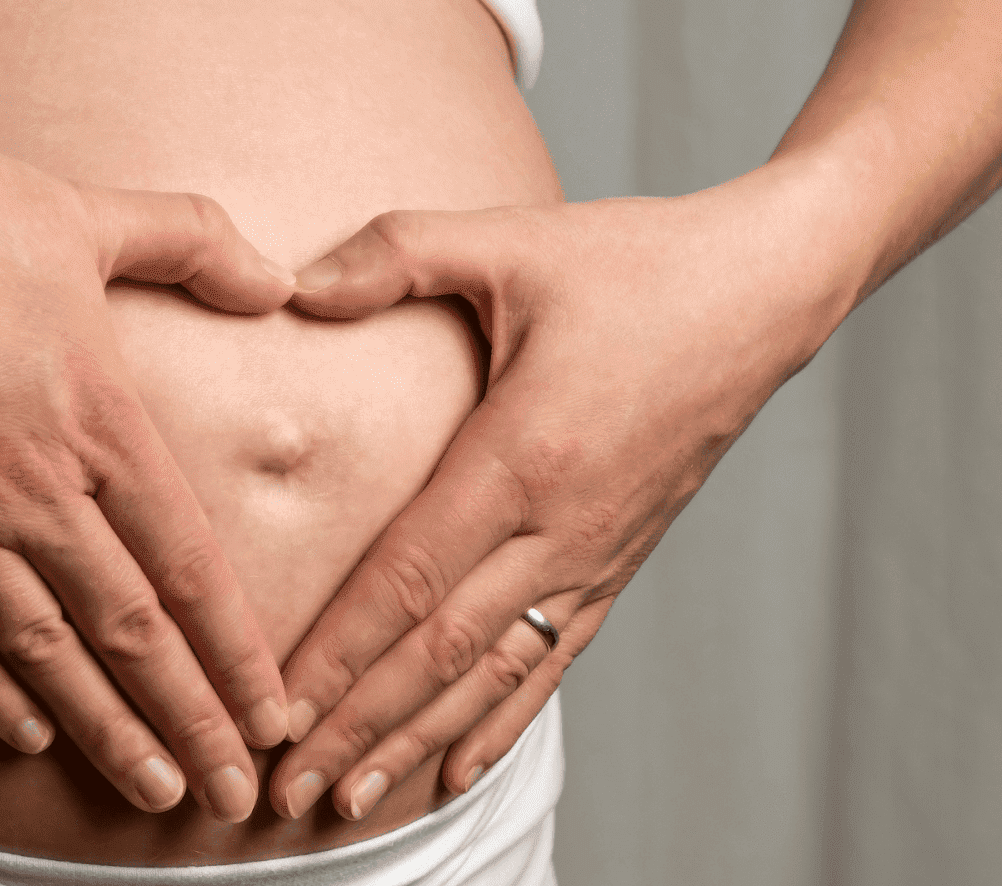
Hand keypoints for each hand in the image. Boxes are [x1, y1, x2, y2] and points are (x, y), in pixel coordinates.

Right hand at [0, 86, 297, 821]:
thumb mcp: (92, 213)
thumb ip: (193, 245)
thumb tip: (275, 279)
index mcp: (101, 418)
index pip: (188, 565)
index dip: (234, 651)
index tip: (271, 713)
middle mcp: (35, 485)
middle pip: (130, 630)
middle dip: (190, 722)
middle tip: (232, 797)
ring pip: (43, 650)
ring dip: (101, 729)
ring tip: (150, 791)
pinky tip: (22, 735)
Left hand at [267, 183, 846, 820]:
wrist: (767, 291)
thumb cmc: (638, 263)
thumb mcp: (512, 241)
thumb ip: (397, 253)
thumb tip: (291, 284)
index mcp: (523, 456)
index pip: (408, 581)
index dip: (337, 656)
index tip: (275, 714)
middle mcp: (562, 526)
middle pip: (439, 653)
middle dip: (356, 728)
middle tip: (282, 793)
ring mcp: (597, 553)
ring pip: (491, 674)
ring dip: (415, 742)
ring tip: (348, 800)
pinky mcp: (621, 558)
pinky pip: (552, 658)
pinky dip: (499, 720)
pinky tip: (459, 765)